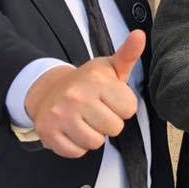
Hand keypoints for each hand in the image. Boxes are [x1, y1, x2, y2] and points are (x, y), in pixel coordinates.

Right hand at [25, 29, 144, 158]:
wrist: (48, 90)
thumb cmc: (87, 82)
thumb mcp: (110, 67)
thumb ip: (128, 54)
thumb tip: (140, 35)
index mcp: (97, 80)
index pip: (130, 109)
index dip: (123, 107)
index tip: (111, 99)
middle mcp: (77, 96)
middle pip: (115, 128)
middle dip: (110, 122)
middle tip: (97, 111)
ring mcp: (60, 115)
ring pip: (96, 143)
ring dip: (94, 135)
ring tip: (86, 120)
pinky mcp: (48, 132)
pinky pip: (76, 152)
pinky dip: (77, 145)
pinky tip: (73, 130)